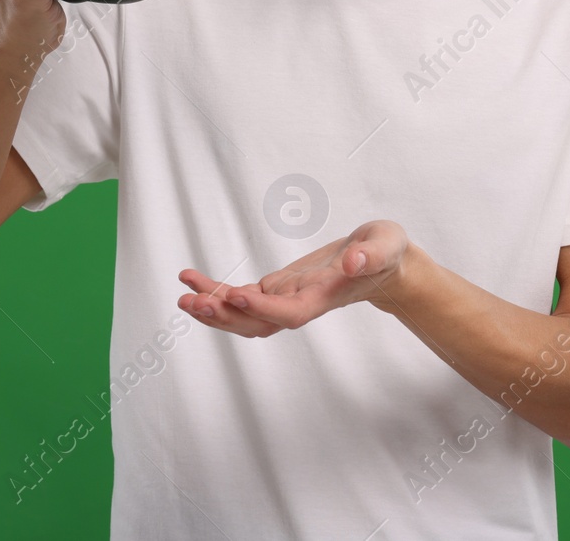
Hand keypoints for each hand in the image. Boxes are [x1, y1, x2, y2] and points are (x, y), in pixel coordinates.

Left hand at [177, 220, 411, 337]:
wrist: (383, 266)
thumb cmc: (386, 254)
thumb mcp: (386, 246)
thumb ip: (373, 255)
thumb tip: (353, 262)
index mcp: (325, 297)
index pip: (291, 313)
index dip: (262, 308)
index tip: (236, 293)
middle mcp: (301, 304)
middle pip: (258, 323)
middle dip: (224, 316)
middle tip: (190, 302)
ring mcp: (287, 299)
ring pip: (244, 315)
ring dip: (214, 309)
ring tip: (183, 295)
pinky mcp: (278, 289)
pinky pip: (242, 297)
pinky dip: (217, 292)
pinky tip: (193, 282)